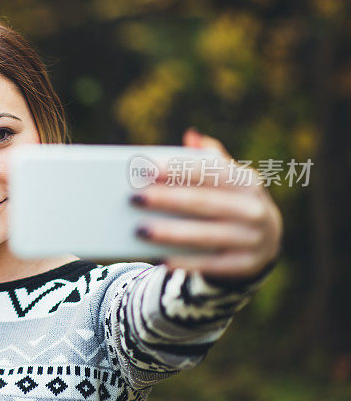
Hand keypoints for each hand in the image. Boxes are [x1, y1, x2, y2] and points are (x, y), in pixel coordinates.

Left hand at [132, 127, 282, 279]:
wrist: (266, 239)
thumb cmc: (230, 200)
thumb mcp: (227, 178)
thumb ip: (208, 158)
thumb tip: (191, 135)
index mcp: (246, 181)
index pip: (209, 170)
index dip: (178, 169)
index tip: (147, 168)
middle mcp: (254, 208)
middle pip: (203, 202)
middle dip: (167, 200)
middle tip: (134, 199)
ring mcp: (253, 238)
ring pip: (206, 235)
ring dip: (171, 233)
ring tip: (140, 230)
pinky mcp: (247, 264)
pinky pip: (212, 264)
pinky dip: (187, 262)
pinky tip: (161, 259)